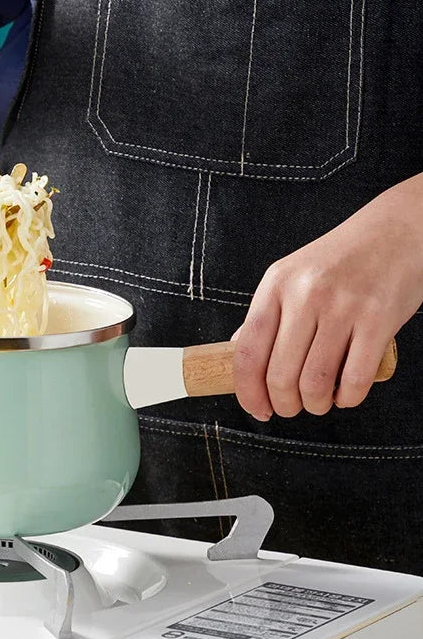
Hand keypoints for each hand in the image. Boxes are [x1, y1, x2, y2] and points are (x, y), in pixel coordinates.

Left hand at [232, 174, 422, 420]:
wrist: (399, 230)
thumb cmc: (345, 257)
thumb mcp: (295, 273)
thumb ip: (269, 313)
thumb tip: (240, 352)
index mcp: (277, 284)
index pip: (248, 351)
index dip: (247, 391)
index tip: (256, 409)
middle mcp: (306, 295)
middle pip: (279, 375)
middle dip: (284, 405)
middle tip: (291, 408)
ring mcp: (343, 307)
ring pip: (314, 383)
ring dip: (315, 405)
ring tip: (320, 401)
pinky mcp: (378, 320)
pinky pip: (354, 380)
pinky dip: (347, 399)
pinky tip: (346, 394)